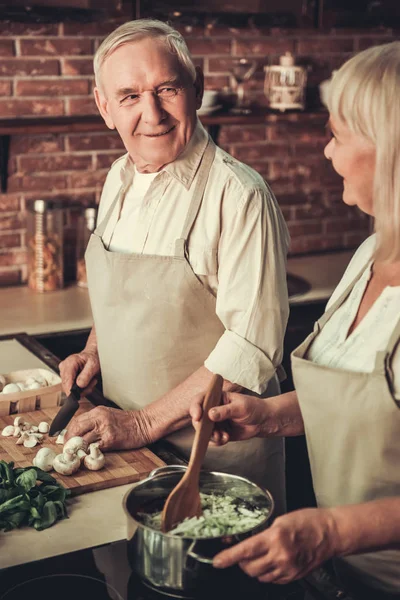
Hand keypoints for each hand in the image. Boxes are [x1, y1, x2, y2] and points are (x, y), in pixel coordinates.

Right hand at [59, 349, 99, 395]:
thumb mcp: (93, 365)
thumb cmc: (92, 358)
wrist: (92, 355)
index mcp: (70, 362)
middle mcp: (64, 367)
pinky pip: (72, 388)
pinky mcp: (66, 378)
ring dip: (82, 389)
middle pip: (67, 385)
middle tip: (92, 383)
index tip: (76, 397)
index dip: (70, 390)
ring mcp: (64, 373)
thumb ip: (86, 374)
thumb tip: (79, 384)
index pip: (67, 379)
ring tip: (91, 381)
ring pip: (70, 388)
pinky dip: (81, 388)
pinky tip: (87, 382)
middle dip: (81, 389)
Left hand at [64, 405, 149, 450]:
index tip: (66, 439)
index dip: (69, 432)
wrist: (143, 424)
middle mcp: (99, 418)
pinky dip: (89, 452)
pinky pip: (95, 447)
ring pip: (84, 439)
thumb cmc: (127, 421)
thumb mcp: (108, 415)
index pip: (76, 420)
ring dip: (78, 448)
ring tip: (77, 453)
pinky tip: (88, 455)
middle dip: (70, 440)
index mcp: (98, 411)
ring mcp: (105, 429)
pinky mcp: (110, 440)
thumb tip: (80, 432)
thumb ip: (95, 421)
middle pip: (76, 429)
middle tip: (68, 448)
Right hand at [189, 392, 267, 445]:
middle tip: (210, 432)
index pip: (200, 400)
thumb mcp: (240, 407)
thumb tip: (210, 414)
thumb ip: (225, 411)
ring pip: (205, 431)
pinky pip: (213, 439)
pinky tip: (226, 438)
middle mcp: (213, 409)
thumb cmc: (254, 408)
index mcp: (217, 397)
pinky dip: (217, 441)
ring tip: (223, 436)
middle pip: (199, 417)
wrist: (263, 421)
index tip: (197, 416)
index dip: (195, 407)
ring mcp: (216, 422)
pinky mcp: (220, 432)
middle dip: (203, 427)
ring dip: (212, 435)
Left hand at [213, 508, 338, 583]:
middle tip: (243, 553)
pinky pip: (272, 579)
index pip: (246, 551)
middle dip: (241, 562)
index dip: (228, 557)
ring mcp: (288, 569)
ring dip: (254, 568)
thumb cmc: (307, 521)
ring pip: (260, 576)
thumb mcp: (281, 521)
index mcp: (275, 538)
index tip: (217, 561)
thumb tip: (247, 542)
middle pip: (249, 568)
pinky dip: (268, 572)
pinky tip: (273, 561)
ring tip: (260, 556)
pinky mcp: (293, 576)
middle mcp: (280, 556)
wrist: (330, 533)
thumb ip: (264, 533)